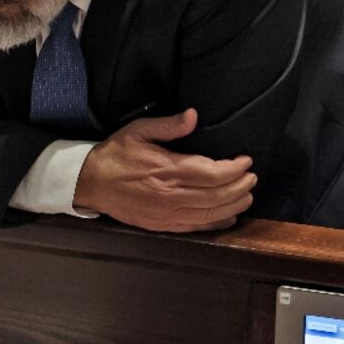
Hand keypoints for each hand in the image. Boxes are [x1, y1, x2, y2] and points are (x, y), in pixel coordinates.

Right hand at [73, 108, 256, 232]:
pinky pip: (197, 227)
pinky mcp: (162, 225)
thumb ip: (168, 125)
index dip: (235, 168)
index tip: (246, 160)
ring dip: (234, 204)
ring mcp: (167, 213)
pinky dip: (217, 223)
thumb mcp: (138, 131)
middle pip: (218, 195)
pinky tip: (229, 216)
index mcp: (167, 169)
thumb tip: (193, 115)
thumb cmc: (116, 154)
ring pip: (211, 213)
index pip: (213, 173)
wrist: (90, 183)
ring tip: (247, 195)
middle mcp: (170, 195)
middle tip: (252, 178)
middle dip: (241, 186)